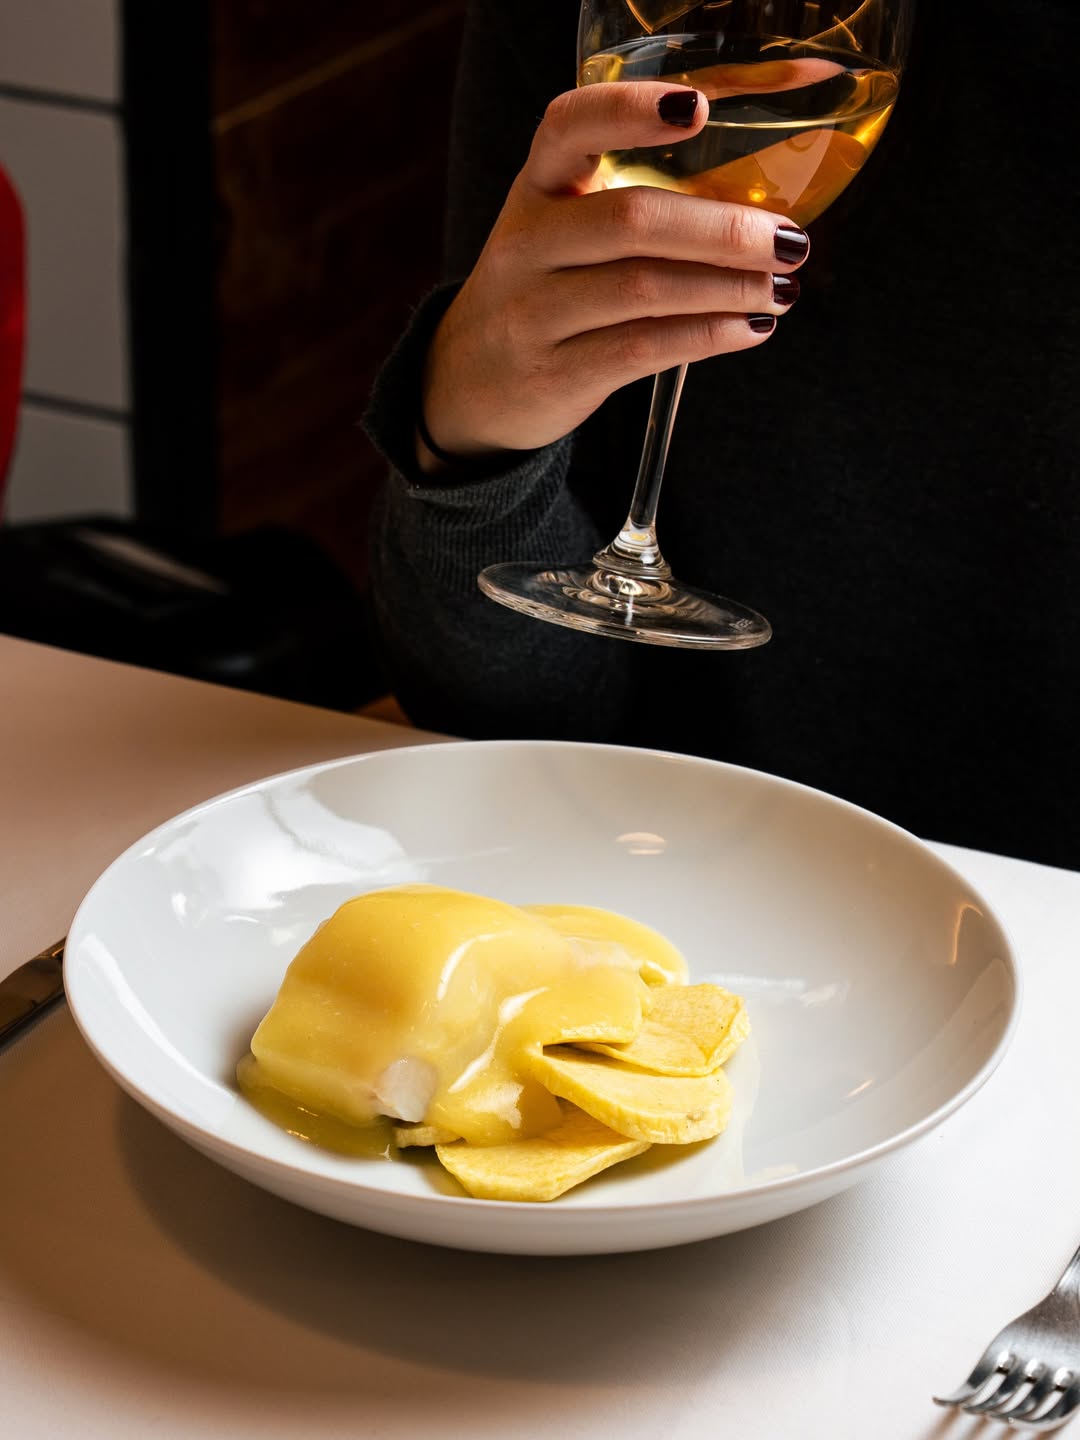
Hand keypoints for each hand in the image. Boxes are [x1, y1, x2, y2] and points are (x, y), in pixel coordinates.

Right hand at [418, 80, 808, 471]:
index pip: (569, 128)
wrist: (468, 388)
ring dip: (728, 288)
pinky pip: (644, 349)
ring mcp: (534, 314)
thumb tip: (756, 209)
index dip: (630, 110)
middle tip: (790, 239)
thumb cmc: (540, 297)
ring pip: (645, 290)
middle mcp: (525, 246)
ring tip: (781, 288)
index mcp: (533, 191)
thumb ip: (628, 210)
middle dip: (724, 229)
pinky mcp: (555, 374)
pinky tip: (750, 328)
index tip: (698, 108)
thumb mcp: (556, 235)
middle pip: (631, 219)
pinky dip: (708, 336)